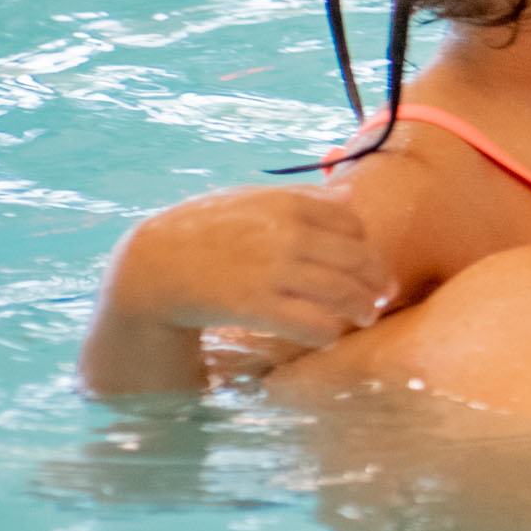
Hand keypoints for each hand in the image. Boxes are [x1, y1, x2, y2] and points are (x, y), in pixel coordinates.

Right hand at [102, 186, 390, 355]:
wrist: (149, 266)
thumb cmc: (202, 231)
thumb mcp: (248, 200)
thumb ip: (301, 197)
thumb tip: (350, 193)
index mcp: (288, 205)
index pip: (353, 224)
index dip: (364, 246)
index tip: (366, 263)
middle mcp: (287, 235)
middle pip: (358, 259)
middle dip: (376, 281)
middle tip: (381, 297)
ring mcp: (273, 271)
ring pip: (343, 294)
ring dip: (362, 310)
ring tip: (364, 319)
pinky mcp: (255, 306)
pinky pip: (311, 325)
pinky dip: (327, 333)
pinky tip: (327, 337)